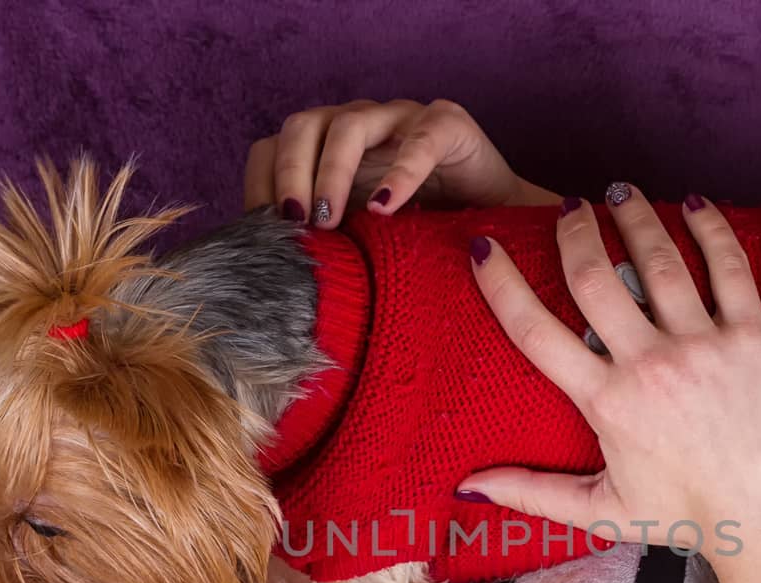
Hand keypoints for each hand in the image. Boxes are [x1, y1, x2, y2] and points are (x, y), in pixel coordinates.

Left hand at [243, 99, 560, 226]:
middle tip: (295, 226)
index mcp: (329, 151)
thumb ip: (325, 250)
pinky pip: (418, 140)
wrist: (502, 234)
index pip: (272, 149)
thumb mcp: (363, 248)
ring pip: (348, 124)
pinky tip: (387, 208)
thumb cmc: (425, 242)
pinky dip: (399, 173)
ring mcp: (402, 121)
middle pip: (302, 127)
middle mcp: (360, 127)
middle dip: (289, 176)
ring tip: (331, 221)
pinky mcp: (448, 125)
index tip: (258, 234)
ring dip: (332, 172)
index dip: (260, 185)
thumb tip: (269, 284)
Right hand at [460, 188, 760, 582]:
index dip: (502, 284)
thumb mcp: (602, 512)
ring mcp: (703, 345)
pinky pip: (727, 267)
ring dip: (635, 217)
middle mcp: (650, 364)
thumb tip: (468, 488)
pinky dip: (709, 229)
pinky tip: (695, 204)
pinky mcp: (752, 336)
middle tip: (567, 210)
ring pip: (658, 260)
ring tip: (620, 193)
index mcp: (607, 402)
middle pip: (594, 277)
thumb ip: (531, 492)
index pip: (536, 330)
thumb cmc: (690, 519)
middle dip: (574, 232)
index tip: (484, 249)